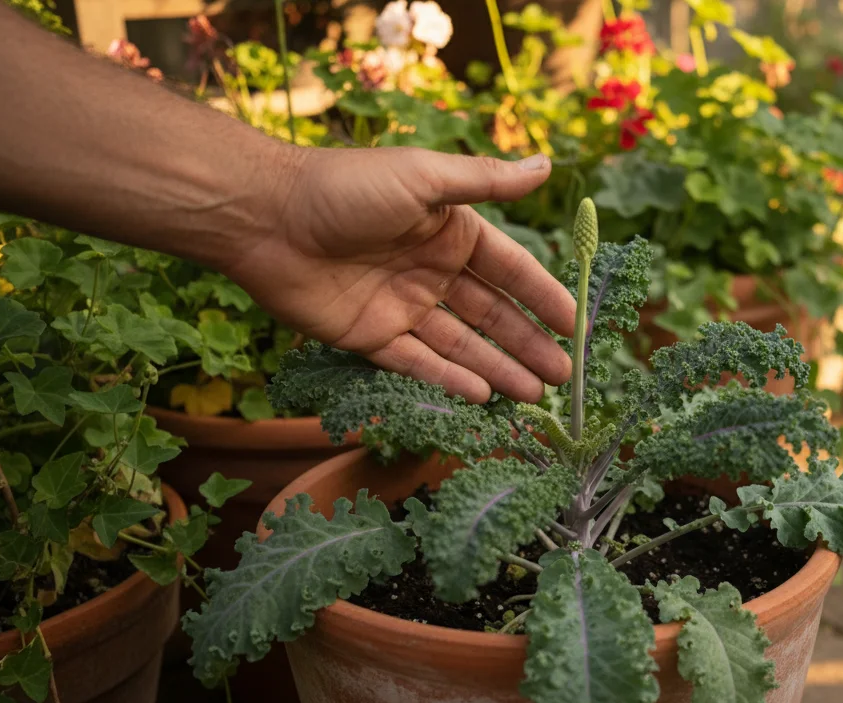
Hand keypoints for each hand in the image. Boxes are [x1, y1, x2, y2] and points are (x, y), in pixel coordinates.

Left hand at [226, 147, 574, 403]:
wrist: (266, 217)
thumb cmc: (348, 188)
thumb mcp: (425, 178)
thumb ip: (486, 182)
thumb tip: (548, 165)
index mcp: (451, 232)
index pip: (511, 271)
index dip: (544, 298)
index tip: (576, 328)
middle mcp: (432, 271)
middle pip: (492, 315)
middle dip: (527, 345)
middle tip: (562, 378)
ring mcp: (402, 306)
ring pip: (461, 345)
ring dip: (497, 369)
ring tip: (533, 396)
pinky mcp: (370, 336)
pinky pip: (417, 363)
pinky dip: (448, 380)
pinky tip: (481, 397)